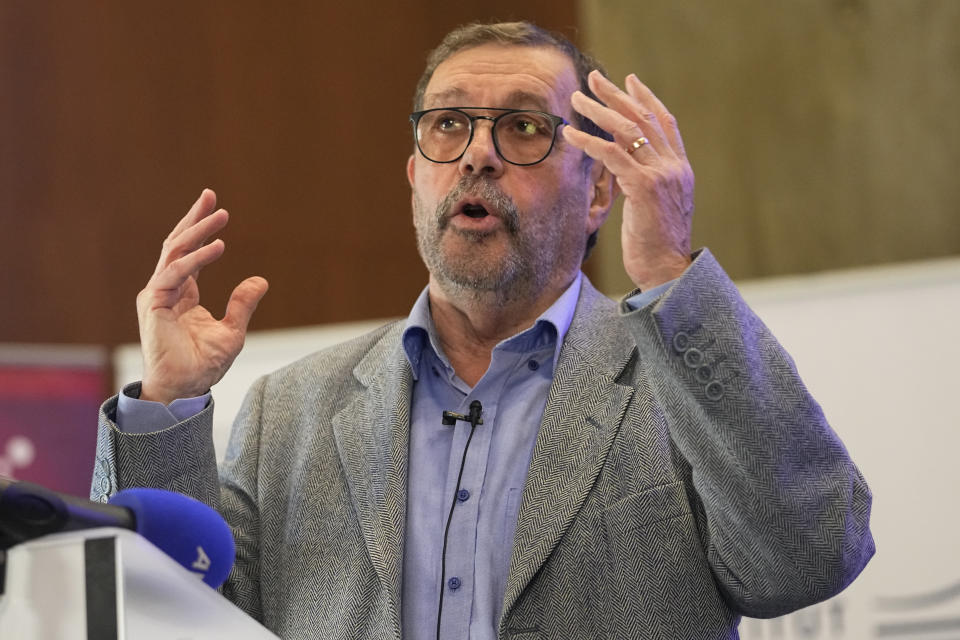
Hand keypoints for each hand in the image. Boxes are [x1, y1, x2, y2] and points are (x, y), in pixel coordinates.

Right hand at [136, 189, 268, 403]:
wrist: (185, 389)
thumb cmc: (203, 365)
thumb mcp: (233, 331)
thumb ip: (242, 304)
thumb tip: (260, 280)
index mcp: (181, 293)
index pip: (188, 252)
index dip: (200, 229)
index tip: (216, 208)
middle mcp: (165, 289)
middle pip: (177, 244)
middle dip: (194, 219)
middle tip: (211, 196)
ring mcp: (157, 295)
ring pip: (175, 252)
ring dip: (198, 231)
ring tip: (221, 216)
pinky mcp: (154, 304)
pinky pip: (175, 273)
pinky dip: (196, 259)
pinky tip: (217, 246)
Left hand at [562, 71, 693, 290]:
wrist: (668, 272)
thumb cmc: (656, 247)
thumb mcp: (656, 208)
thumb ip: (646, 184)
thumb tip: (626, 173)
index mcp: (680, 170)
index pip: (665, 123)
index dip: (647, 98)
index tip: (630, 80)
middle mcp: (675, 167)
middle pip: (644, 117)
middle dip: (617, 94)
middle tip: (594, 78)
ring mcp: (662, 175)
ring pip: (627, 129)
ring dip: (598, 110)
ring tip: (576, 98)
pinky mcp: (645, 187)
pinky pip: (612, 155)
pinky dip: (588, 141)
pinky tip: (569, 134)